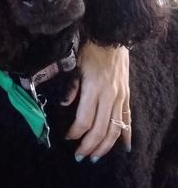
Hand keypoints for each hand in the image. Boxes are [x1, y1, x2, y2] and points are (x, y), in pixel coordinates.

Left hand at [63, 42, 130, 161]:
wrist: (112, 36)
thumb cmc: (90, 48)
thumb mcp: (75, 63)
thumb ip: (71, 86)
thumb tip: (64, 104)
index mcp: (93, 88)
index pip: (84, 119)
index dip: (75, 132)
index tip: (66, 137)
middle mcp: (109, 96)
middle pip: (100, 129)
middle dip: (89, 145)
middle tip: (79, 155)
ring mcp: (120, 97)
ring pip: (115, 129)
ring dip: (105, 146)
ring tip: (95, 156)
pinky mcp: (127, 95)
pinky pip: (128, 119)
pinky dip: (126, 134)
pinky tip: (124, 147)